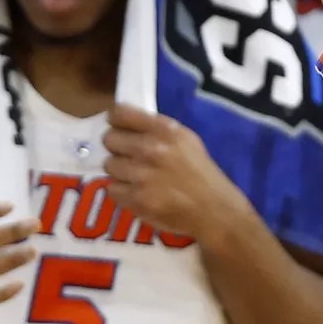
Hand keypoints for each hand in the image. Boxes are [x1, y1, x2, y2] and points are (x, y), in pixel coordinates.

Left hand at [102, 105, 248, 245]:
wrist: (213, 209)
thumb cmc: (200, 171)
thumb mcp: (186, 139)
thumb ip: (157, 130)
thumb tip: (126, 125)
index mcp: (164, 130)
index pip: (120, 114)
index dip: (115, 121)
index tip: (117, 127)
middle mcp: (151, 149)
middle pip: (110, 139)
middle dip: (116, 147)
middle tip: (127, 156)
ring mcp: (142, 175)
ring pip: (109, 165)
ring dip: (119, 171)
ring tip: (135, 177)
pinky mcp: (137, 199)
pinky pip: (112, 189)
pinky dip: (122, 191)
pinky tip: (137, 192)